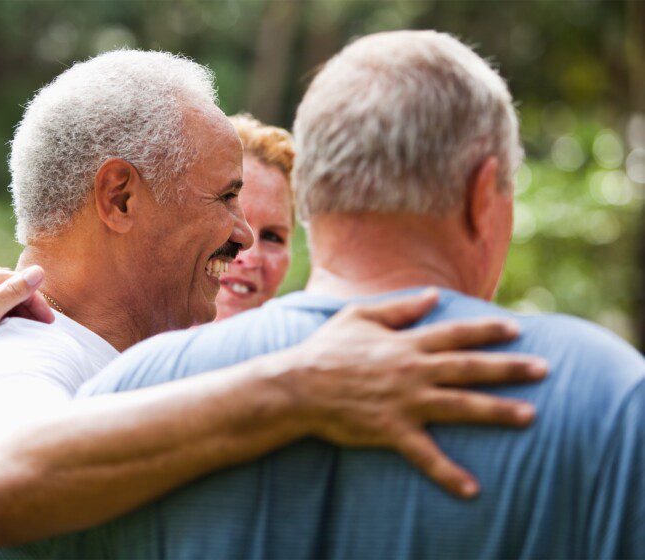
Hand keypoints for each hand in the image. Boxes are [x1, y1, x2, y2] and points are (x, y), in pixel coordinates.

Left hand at [0, 266, 53, 371]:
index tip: (48, 319)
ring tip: (34, 331)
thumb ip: (13, 291)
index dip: (34, 298)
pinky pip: (5, 316)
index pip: (16, 281)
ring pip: (12, 305)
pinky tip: (21, 332)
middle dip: (31, 308)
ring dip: (24, 317)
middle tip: (45, 326)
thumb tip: (40, 271)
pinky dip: (16, 323)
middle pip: (15, 292)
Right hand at [286, 288, 546, 498]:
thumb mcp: (359, 316)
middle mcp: (412, 371)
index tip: (517, 330)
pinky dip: (448, 473)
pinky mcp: (392, 431)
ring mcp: (405, 402)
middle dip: (508, 367)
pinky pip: (425, 455)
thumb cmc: (325, 349)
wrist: (298, 386)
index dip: (487, 331)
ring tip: (530, 415)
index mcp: (405, 343)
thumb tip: (433, 295)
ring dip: (496, 411)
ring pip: (460, 406)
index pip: (455, 333)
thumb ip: (398, 307)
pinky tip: (472, 489)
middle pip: (469, 368)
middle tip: (544, 369)